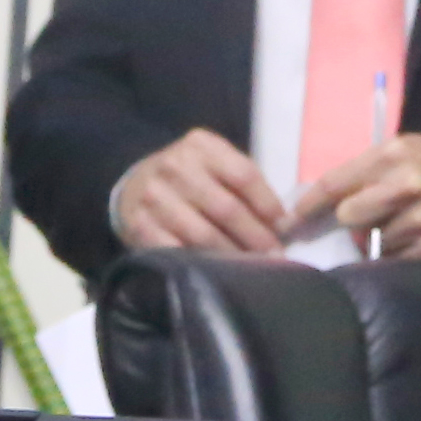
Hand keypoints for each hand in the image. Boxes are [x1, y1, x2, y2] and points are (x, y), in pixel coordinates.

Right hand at [111, 127, 290, 257]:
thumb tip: (283, 222)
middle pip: (225, 208)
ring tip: (253, 270)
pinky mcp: (140, 225)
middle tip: (276, 258)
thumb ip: (244, 184)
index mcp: (201, 145)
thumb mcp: (214, 164)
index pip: (243, 175)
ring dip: (233, 256)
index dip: (267, 204)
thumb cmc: (189, 177)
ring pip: (202, 235)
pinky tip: (217, 274)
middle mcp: (175, 166)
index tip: (285, 227)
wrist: (135, 184)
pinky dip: (200, 264)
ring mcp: (154, 197)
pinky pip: (176, 251)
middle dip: (255, 237)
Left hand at [288, 131, 420, 261]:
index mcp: (392, 155)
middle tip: (361, 221)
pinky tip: (406, 245)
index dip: (306, 205)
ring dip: (375, 241)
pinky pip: (394, 263)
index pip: (335, 183)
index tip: (289, 221)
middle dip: (350, 221)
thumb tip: (323, 201)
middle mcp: (404, 186)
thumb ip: (365, 170)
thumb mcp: (404, 149)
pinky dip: (393, 258)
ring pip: (371, 244)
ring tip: (396, 230)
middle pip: (348, 216)